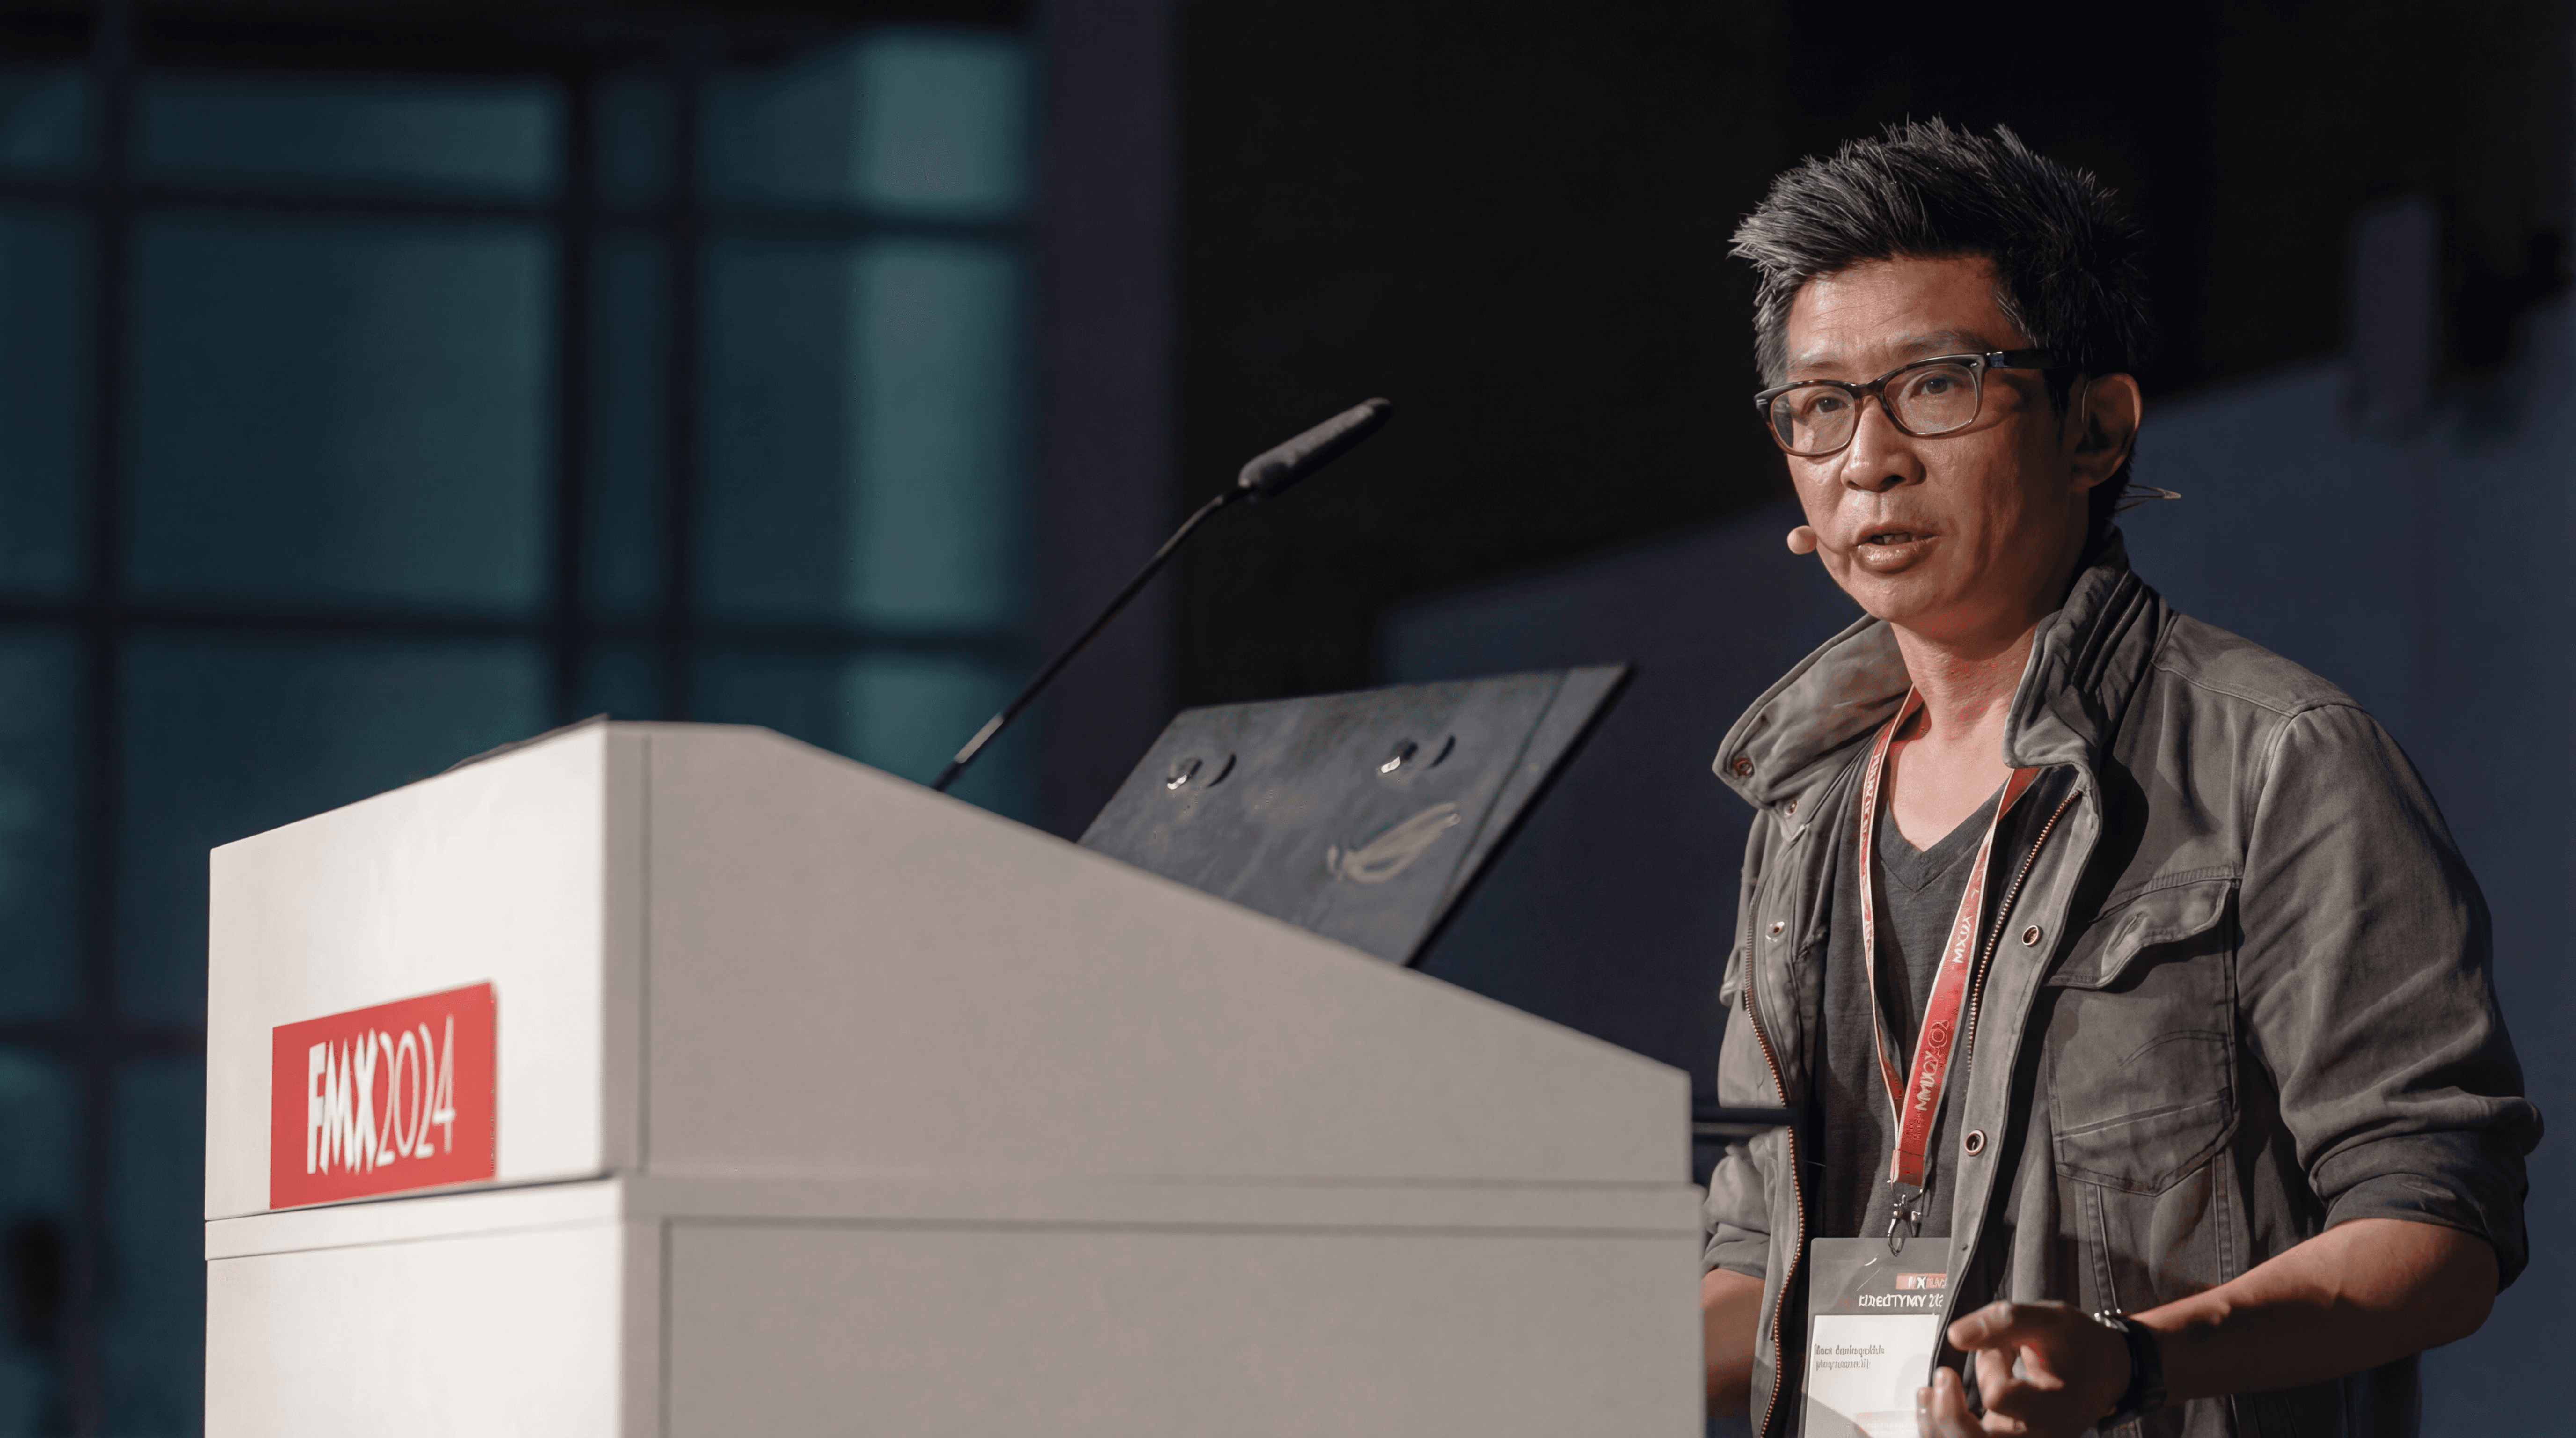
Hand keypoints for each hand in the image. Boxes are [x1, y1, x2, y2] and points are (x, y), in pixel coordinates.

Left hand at [1916, 1301, 2128, 1436]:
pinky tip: (1935, 1404)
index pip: (1999, 1397)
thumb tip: (1956, 1335)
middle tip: (1943, 1380)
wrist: (2106, 1370)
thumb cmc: (2078, 1345)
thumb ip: (2003, 1322)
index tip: (1997, 1347)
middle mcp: (2043, 1435)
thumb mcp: (2049, 1320)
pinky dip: (1947, 1429)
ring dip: (1940, 1425)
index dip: (1989, 1366)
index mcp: (2057, 1407)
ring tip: (1928, 1395)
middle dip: (1948, 1414)